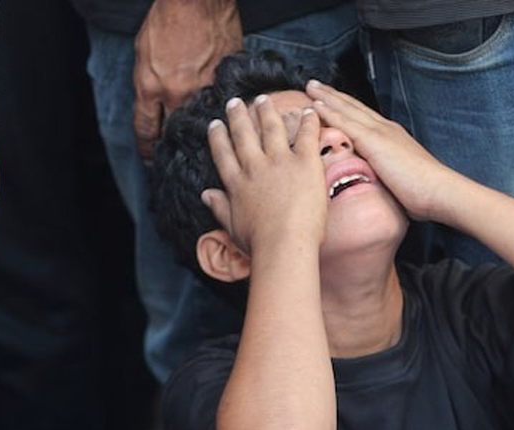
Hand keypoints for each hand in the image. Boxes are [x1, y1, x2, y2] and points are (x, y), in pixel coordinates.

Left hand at [134, 0, 242, 163]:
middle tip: (175, 160)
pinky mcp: (224, 83)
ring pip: (201, 124)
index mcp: (151, 86)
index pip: (146, 130)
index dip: (147, 150)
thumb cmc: (167, 21)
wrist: (197, 1)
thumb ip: (148, 84)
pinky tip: (225, 121)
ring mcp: (203, 90)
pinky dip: (221, 113)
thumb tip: (157, 106)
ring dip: (200, 134)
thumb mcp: (143, 53)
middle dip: (172, 147)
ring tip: (202, 145)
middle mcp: (176, 94)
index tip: (150, 161)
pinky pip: (221, 105)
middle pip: (173, 133)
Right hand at [204, 95, 326, 253]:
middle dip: (238, 116)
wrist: (284, 246)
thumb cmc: (259, 244)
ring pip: (270, 128)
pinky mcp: (305, 163)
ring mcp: (280, 162)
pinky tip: (308, 110)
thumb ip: (219, 207)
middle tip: (235, 102)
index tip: (216, 124)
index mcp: (237, 184)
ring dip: (266, 111)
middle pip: (243, 135)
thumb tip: (205, 195)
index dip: (218, 137)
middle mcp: (254, 167)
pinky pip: (306, 135)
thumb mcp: (233, 227)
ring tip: (263, 99)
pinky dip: (307, 121)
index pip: (223, 154)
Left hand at [306, 80, 453, 221]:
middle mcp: (385, 129)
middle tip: (314, 84)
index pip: (363, 116)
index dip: (345, 106)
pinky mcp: (375, 141)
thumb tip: (377, 179)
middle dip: (332, 95)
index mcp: (391, 136)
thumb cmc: (425, 192)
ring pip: (347, 109)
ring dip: (326, 97)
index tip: (330, 98)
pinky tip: (317, 105)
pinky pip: (346, 122)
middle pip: (353, 106)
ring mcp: (380, 132)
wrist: (439, 191)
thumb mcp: (401, 177)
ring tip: (310, 87)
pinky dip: (330, 111)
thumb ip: (387, 172)